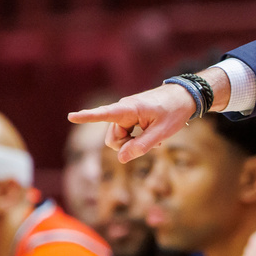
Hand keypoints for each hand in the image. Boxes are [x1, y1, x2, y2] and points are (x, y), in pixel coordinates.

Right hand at [68, 83, 195, 162]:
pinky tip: (151, 135)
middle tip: (150, 143)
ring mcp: (125, 113)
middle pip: (112, 139)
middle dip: (126, 146)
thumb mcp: (162, 132)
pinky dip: (135, 138)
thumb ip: (141, 146)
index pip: (104, 114)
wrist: (185, 96)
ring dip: (132, 143)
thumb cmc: (175, 111)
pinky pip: (124, 133)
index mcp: (130, 109)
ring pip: (118, 138)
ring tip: (153, 137)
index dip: (87, 117)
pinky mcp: (129, 116)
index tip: (71, 116)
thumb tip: (121, 159)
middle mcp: (123, 109)